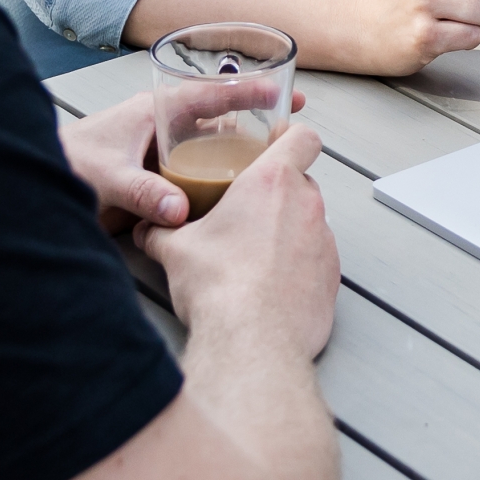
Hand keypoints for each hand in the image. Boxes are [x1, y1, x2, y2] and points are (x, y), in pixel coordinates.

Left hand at [58, 90, 309, 233]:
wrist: (37, 185)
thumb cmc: (66, 163)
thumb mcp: (107, 177)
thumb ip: (142, 192)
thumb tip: (179, 210)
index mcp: (152, 111)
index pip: (208, 94)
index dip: (245, 91)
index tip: (279, 90)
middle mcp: (163, 128)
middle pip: (219, 115)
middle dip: (256, 112)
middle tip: (293, 112)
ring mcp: (162, 153)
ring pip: (212, 144)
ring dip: (242, 145)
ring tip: (278, 150)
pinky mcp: (158, 178)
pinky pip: (199, 170)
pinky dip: (222, 173)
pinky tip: (241, 186)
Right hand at [137, 125, 338, 361]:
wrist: (252, 342)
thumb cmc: (220, 288)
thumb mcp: (175, 250)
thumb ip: (160, 232)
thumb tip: (147, 230)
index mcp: (271, 182)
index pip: (302, 138)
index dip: (291, 138)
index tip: (276, 146)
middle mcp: (306, 206)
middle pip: (302, 183)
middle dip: (278, 194)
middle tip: (248, 214)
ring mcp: (325, 242)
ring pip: (310, 223)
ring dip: (289, 232)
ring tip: (255, 256)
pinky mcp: (332, 278)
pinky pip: (318, 259)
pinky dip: (299, 266)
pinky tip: (271, 286)